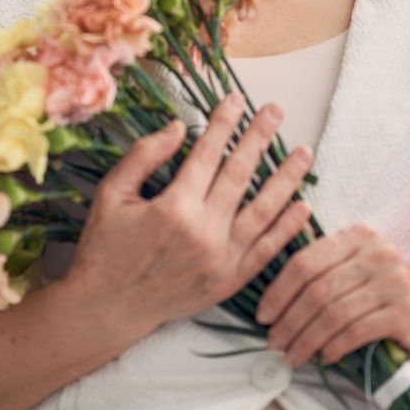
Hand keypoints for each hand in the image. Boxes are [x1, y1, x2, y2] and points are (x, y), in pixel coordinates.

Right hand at [64, 95, 314, 341]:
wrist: (108, 309)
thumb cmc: (104, 249)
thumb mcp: (111, 194)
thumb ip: (144, 156)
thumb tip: (179, 128)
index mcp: (174, 207)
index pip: (207, 154)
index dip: (223, 123)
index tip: (236, 100)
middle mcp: (204, 231)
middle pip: (240, 174)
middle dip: (260, 137)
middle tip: (277, 110)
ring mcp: (222, 259)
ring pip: (263, 210)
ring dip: (286, 178)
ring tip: (304, 152)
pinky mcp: (230, 281)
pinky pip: (267, 249)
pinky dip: (287, 228)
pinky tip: (303, 205)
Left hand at [255, 223, 409, 368]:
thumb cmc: (390, 303)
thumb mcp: (359, 275)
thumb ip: (325, 272)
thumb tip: (271, 298)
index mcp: (360, 236)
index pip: (306, 260)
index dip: (278, 290)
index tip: (262, 315)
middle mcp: (378, 251)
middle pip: (316, 288)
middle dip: (288, 320)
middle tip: (273, 343)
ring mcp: (394, 279)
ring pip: (332, 312)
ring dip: (306, 339)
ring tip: (293, 356)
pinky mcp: (406, 311)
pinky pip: (355, 330)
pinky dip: (334, 346)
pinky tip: (324, 357)